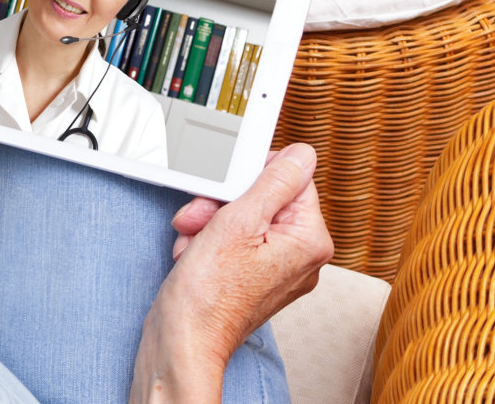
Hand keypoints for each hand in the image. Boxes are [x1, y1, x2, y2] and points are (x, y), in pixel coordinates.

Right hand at [130, 144, 333, 402]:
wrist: (184, 340)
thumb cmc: (208, 293)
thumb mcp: (239, 221)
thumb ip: (274, 182)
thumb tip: (300, 155)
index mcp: (310, 240)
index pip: (292, 179)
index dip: (252, 177)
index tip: (224, 190)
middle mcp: (302, 257)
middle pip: (266, 199)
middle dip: (223, 204)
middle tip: (198, 218)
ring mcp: (279, 270)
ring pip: (246, 219)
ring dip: (211, 224)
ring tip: (193, 243)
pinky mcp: (256, 280)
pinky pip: (237, 243)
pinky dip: (211, 243)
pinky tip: (194, 255)